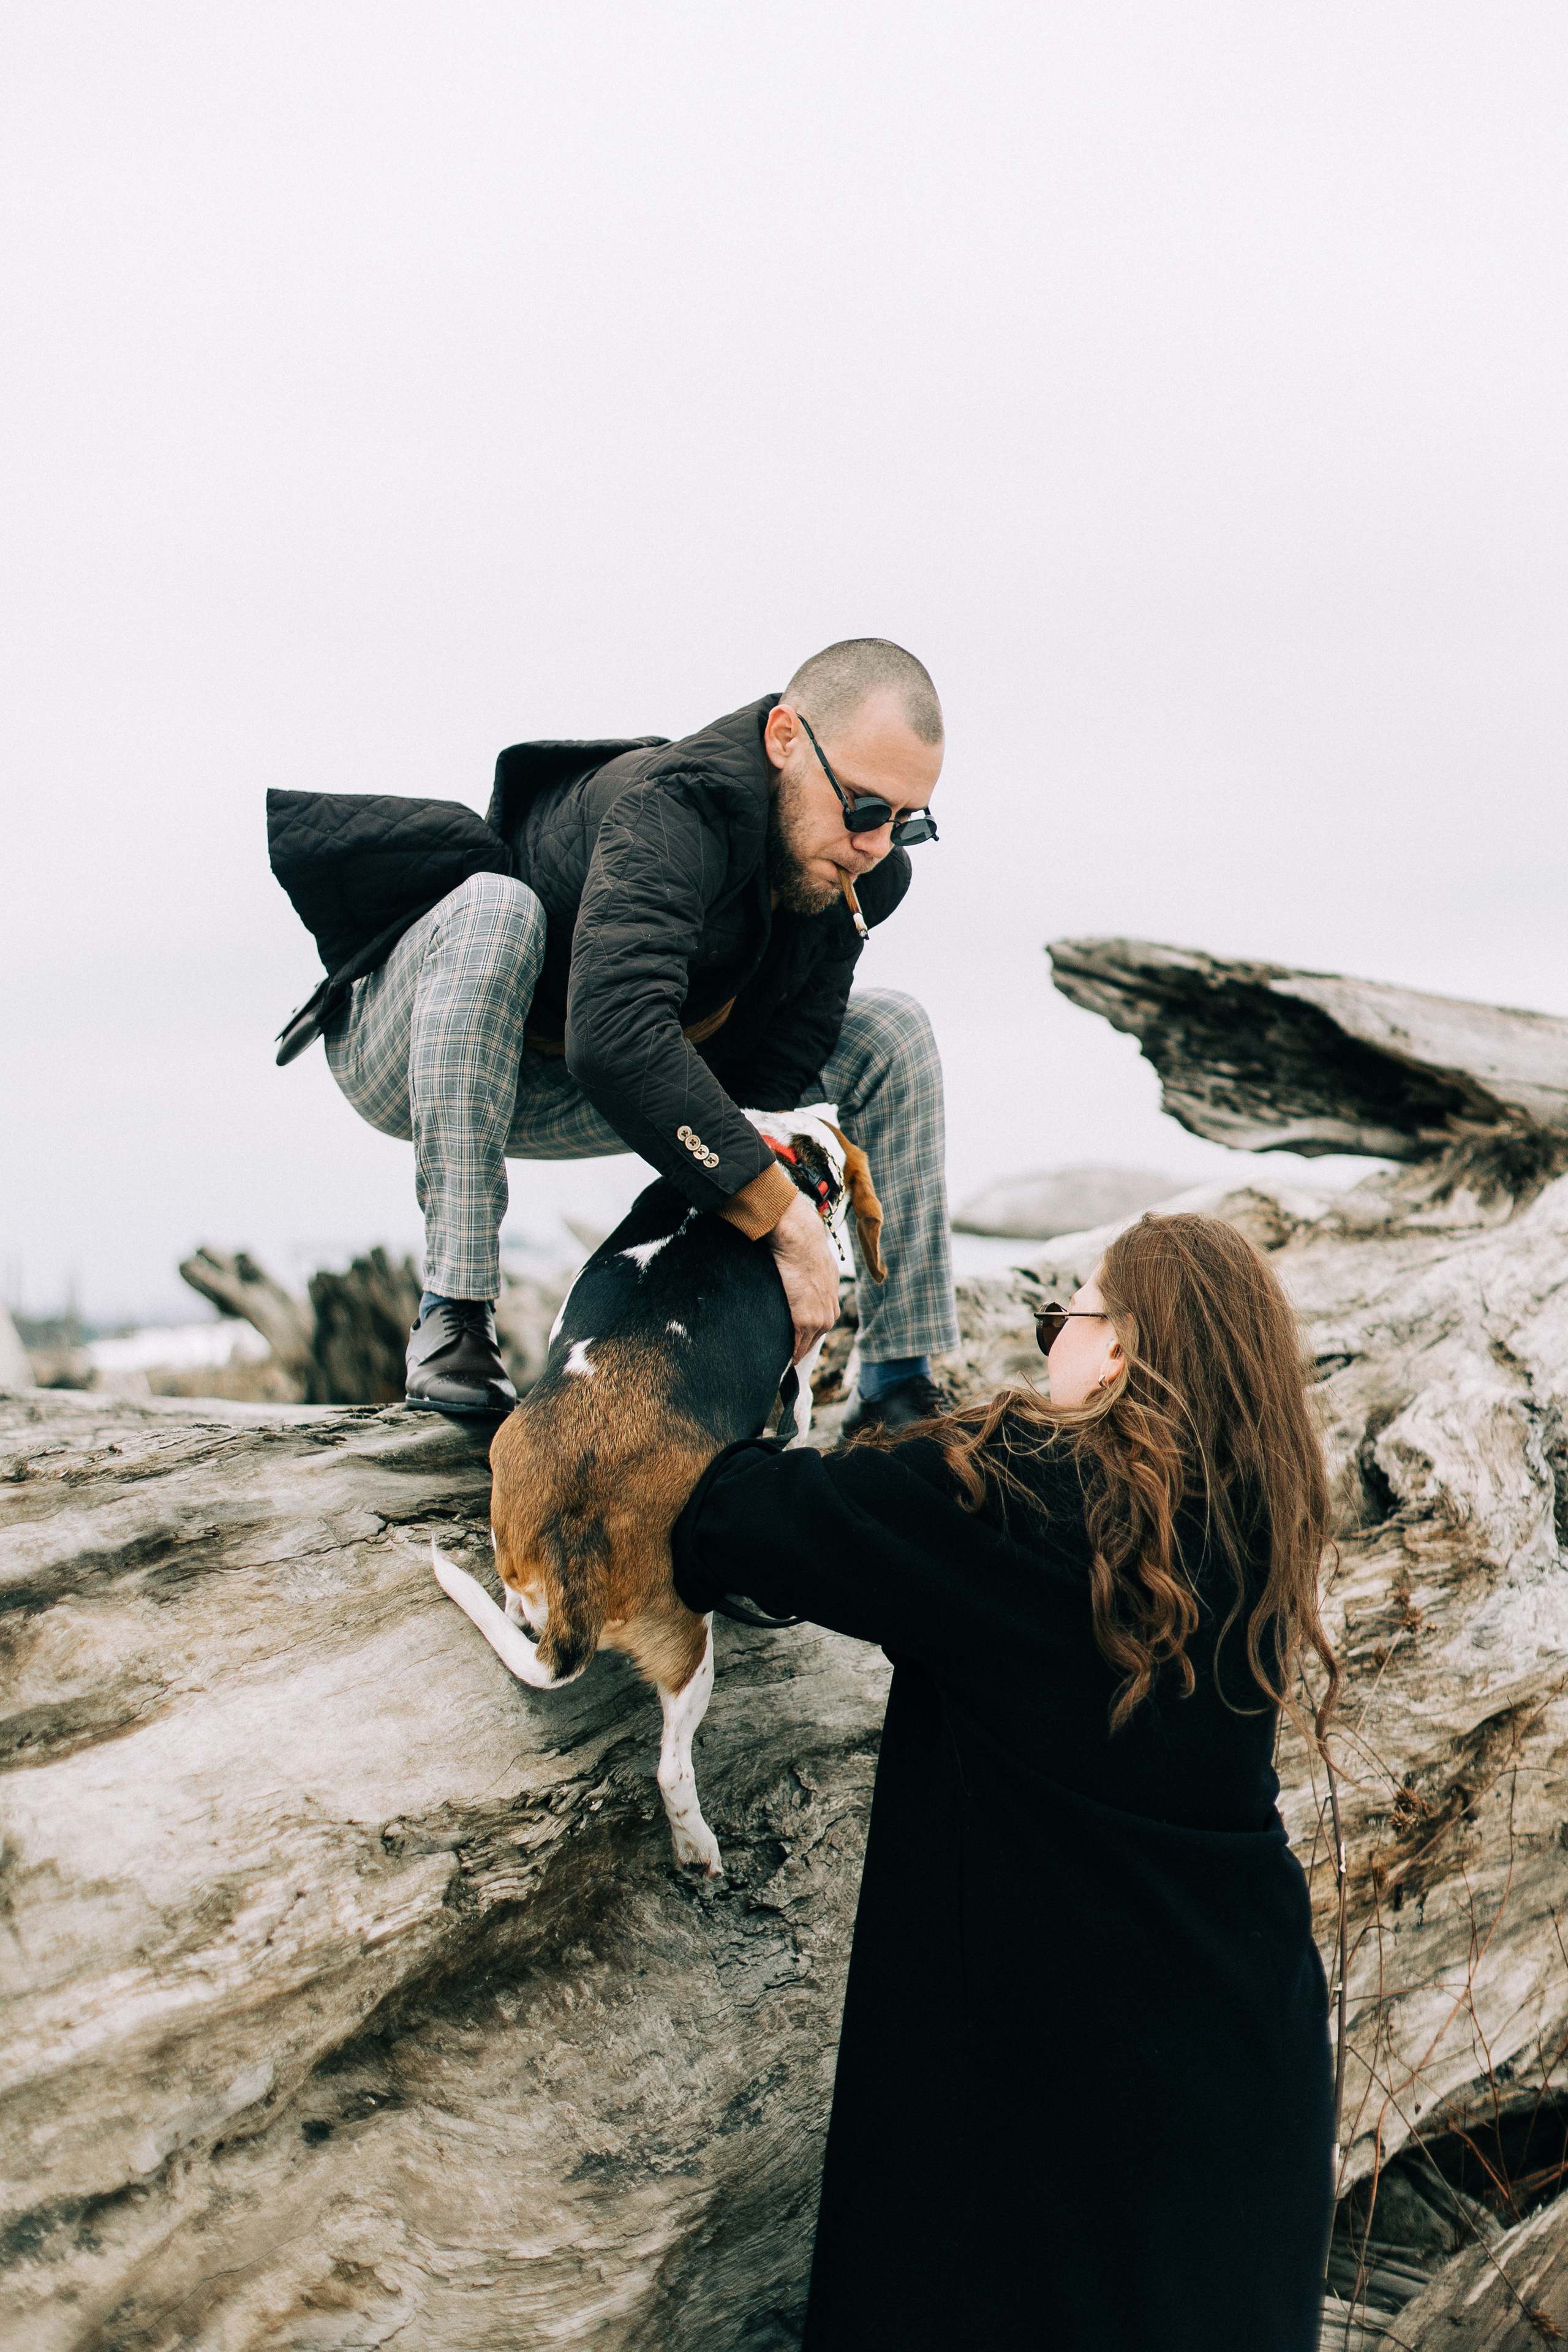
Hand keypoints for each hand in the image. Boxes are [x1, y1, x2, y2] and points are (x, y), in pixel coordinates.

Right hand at [765, 1190, 841, 1363]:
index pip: (819, 1328)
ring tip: (774, 1359)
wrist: (800, 1240)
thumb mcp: (815, 1266)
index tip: (793, 1345)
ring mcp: (818, 1319)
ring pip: (804, 1345)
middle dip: (799, 1347)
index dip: (805, 1337)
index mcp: (831, 1301)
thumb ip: (810, 1280)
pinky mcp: (805, 1320)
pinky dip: (787, 1352)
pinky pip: (795, 1345)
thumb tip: (795, 1279)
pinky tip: (776, 1357)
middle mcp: (829, 1314)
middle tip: (782, 1357)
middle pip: (813, 1340)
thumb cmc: (802, 1246)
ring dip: (791, 1352)